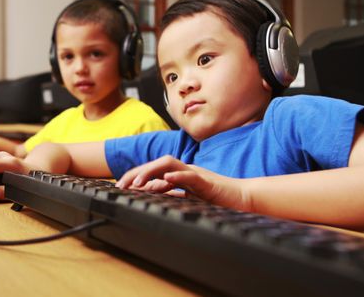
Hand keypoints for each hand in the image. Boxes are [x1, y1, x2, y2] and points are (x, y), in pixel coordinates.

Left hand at [115, 156, 250, 211]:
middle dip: (137, 172)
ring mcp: (195, 173)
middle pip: (156, 164)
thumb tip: (150, 190)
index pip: (153, 171)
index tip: (120, 186)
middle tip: (121, 184)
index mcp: (180, 175)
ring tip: (137, 183)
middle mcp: (185, 171)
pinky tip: (166, 180)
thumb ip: (171, 193)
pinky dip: (177, 176)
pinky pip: (190, 176)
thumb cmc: (218, 199)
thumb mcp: (188, 197)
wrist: (243, 199)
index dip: (136, 176)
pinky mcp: (206, 182)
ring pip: (169, 164)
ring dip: (151, 171)